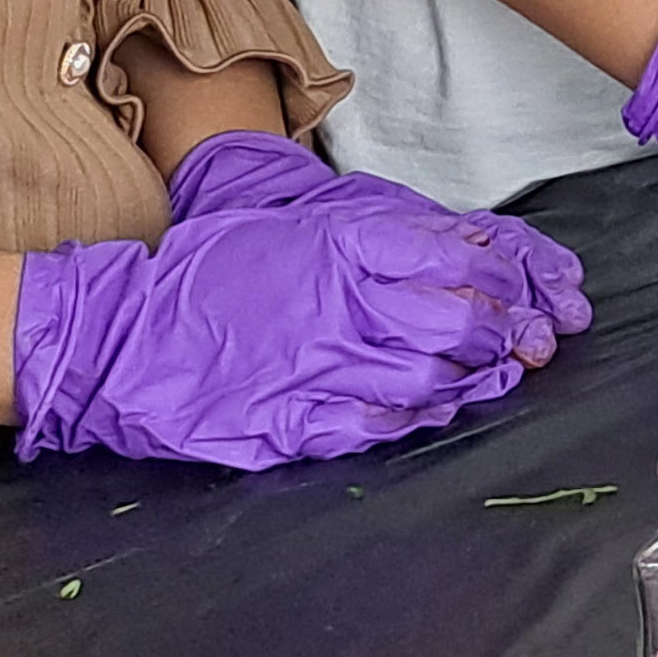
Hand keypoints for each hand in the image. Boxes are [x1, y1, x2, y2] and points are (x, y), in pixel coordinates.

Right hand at [13, 205, 565, 468]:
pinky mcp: (287, 421)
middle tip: (536, 344)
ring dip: (471, 383)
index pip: (460, 258)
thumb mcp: (295, 230)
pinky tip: (433, 414)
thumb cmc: (208, 273)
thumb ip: (376, 239)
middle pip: (457, 324)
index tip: (539, 293)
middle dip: (507, 336)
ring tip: (496, 379)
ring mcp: (314, 367)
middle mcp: (338, 305)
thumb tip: (460, 245)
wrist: (118, 333)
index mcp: (341, 247)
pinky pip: (372, 426)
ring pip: (426, 379)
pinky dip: (413, 422)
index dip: (512, 280)